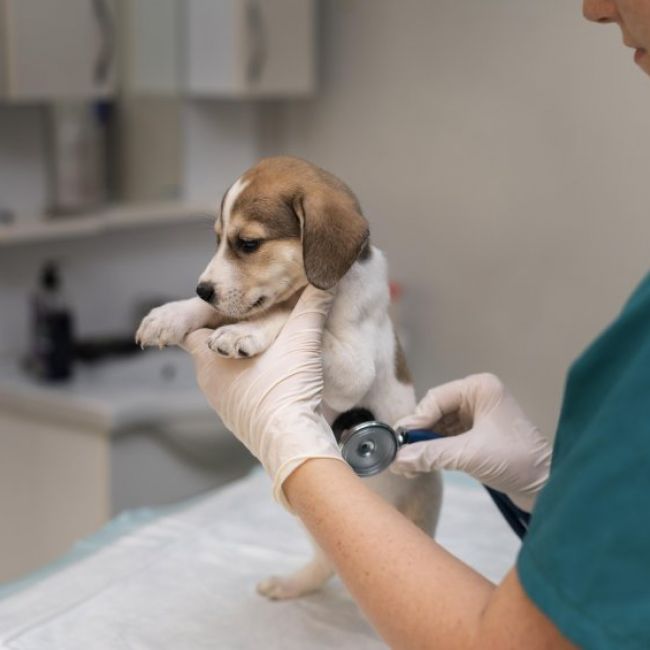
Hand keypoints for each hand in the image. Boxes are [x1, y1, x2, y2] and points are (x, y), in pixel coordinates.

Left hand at [182, 286, 344, 508]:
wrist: (293, 445)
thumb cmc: (287, 392)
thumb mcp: (302, 339)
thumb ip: (312, 304)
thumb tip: (327, 274)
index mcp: (210, 360)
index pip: (190, 328)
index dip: (205, 313)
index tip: (223, 304)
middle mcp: (211, 383)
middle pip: (210, 348)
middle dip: (227, 331)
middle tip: (250, 315)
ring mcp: (225, 405)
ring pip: (226, 371)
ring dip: (241, 357)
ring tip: (266, 343)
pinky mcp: (243, 421)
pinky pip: (240, 391)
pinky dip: (252, 378)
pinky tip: (275, 373)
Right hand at [391, 373, 551, 511]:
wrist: (548, 487)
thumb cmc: (515, 460)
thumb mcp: (469, 455)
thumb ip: (431, 454)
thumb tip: (397, 460)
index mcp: (479, 388)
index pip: (436, 399)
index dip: (416, 421)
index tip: (398, 441)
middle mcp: (477, 396)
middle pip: (435, 412)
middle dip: (419, 435)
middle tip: (399, 455)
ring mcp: (478, 415)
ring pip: (439, 426)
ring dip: (424, 445)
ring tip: (406, 464)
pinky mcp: (478, 434)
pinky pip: (448, 438)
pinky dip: (435, 450)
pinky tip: (420, 464)